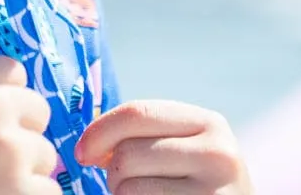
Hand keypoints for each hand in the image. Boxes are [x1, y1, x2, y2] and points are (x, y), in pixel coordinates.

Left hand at [75, 99, 254, 194]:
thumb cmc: (200, 187)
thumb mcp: (186, 150)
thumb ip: (147, 136)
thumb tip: (89, 144)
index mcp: (210, 124)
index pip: (137, 113)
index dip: (100, 130)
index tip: (82, 152)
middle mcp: (218, 155)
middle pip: (128, 153)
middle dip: (114, 173)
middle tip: (123, 185)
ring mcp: (214, 193)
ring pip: (130, 188)